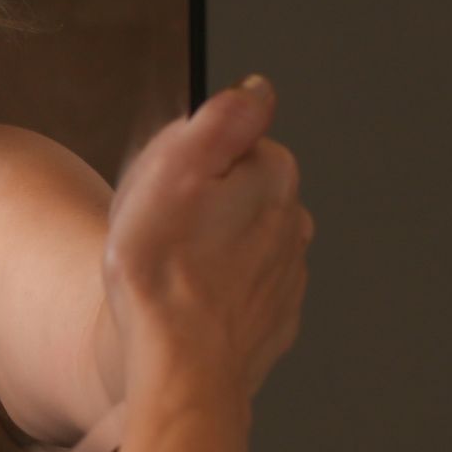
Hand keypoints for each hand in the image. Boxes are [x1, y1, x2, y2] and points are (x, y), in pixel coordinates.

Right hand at [102, 75, 312, 406]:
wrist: (180, 363)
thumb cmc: (163, 268)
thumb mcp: (175, 166)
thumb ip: (223, 118)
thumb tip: (257, 88)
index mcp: (273, 177)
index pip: (233, 142)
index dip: (189, 158)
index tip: (165, 183)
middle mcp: (293, 223)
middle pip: (238, 190)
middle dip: (202, 201)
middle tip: (158, 225)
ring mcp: (287, 274)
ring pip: (240, 239)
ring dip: (208, 245)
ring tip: (167, 266)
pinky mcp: (273, 317)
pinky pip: (241, 287)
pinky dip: (216, 288)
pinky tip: (185, 299)